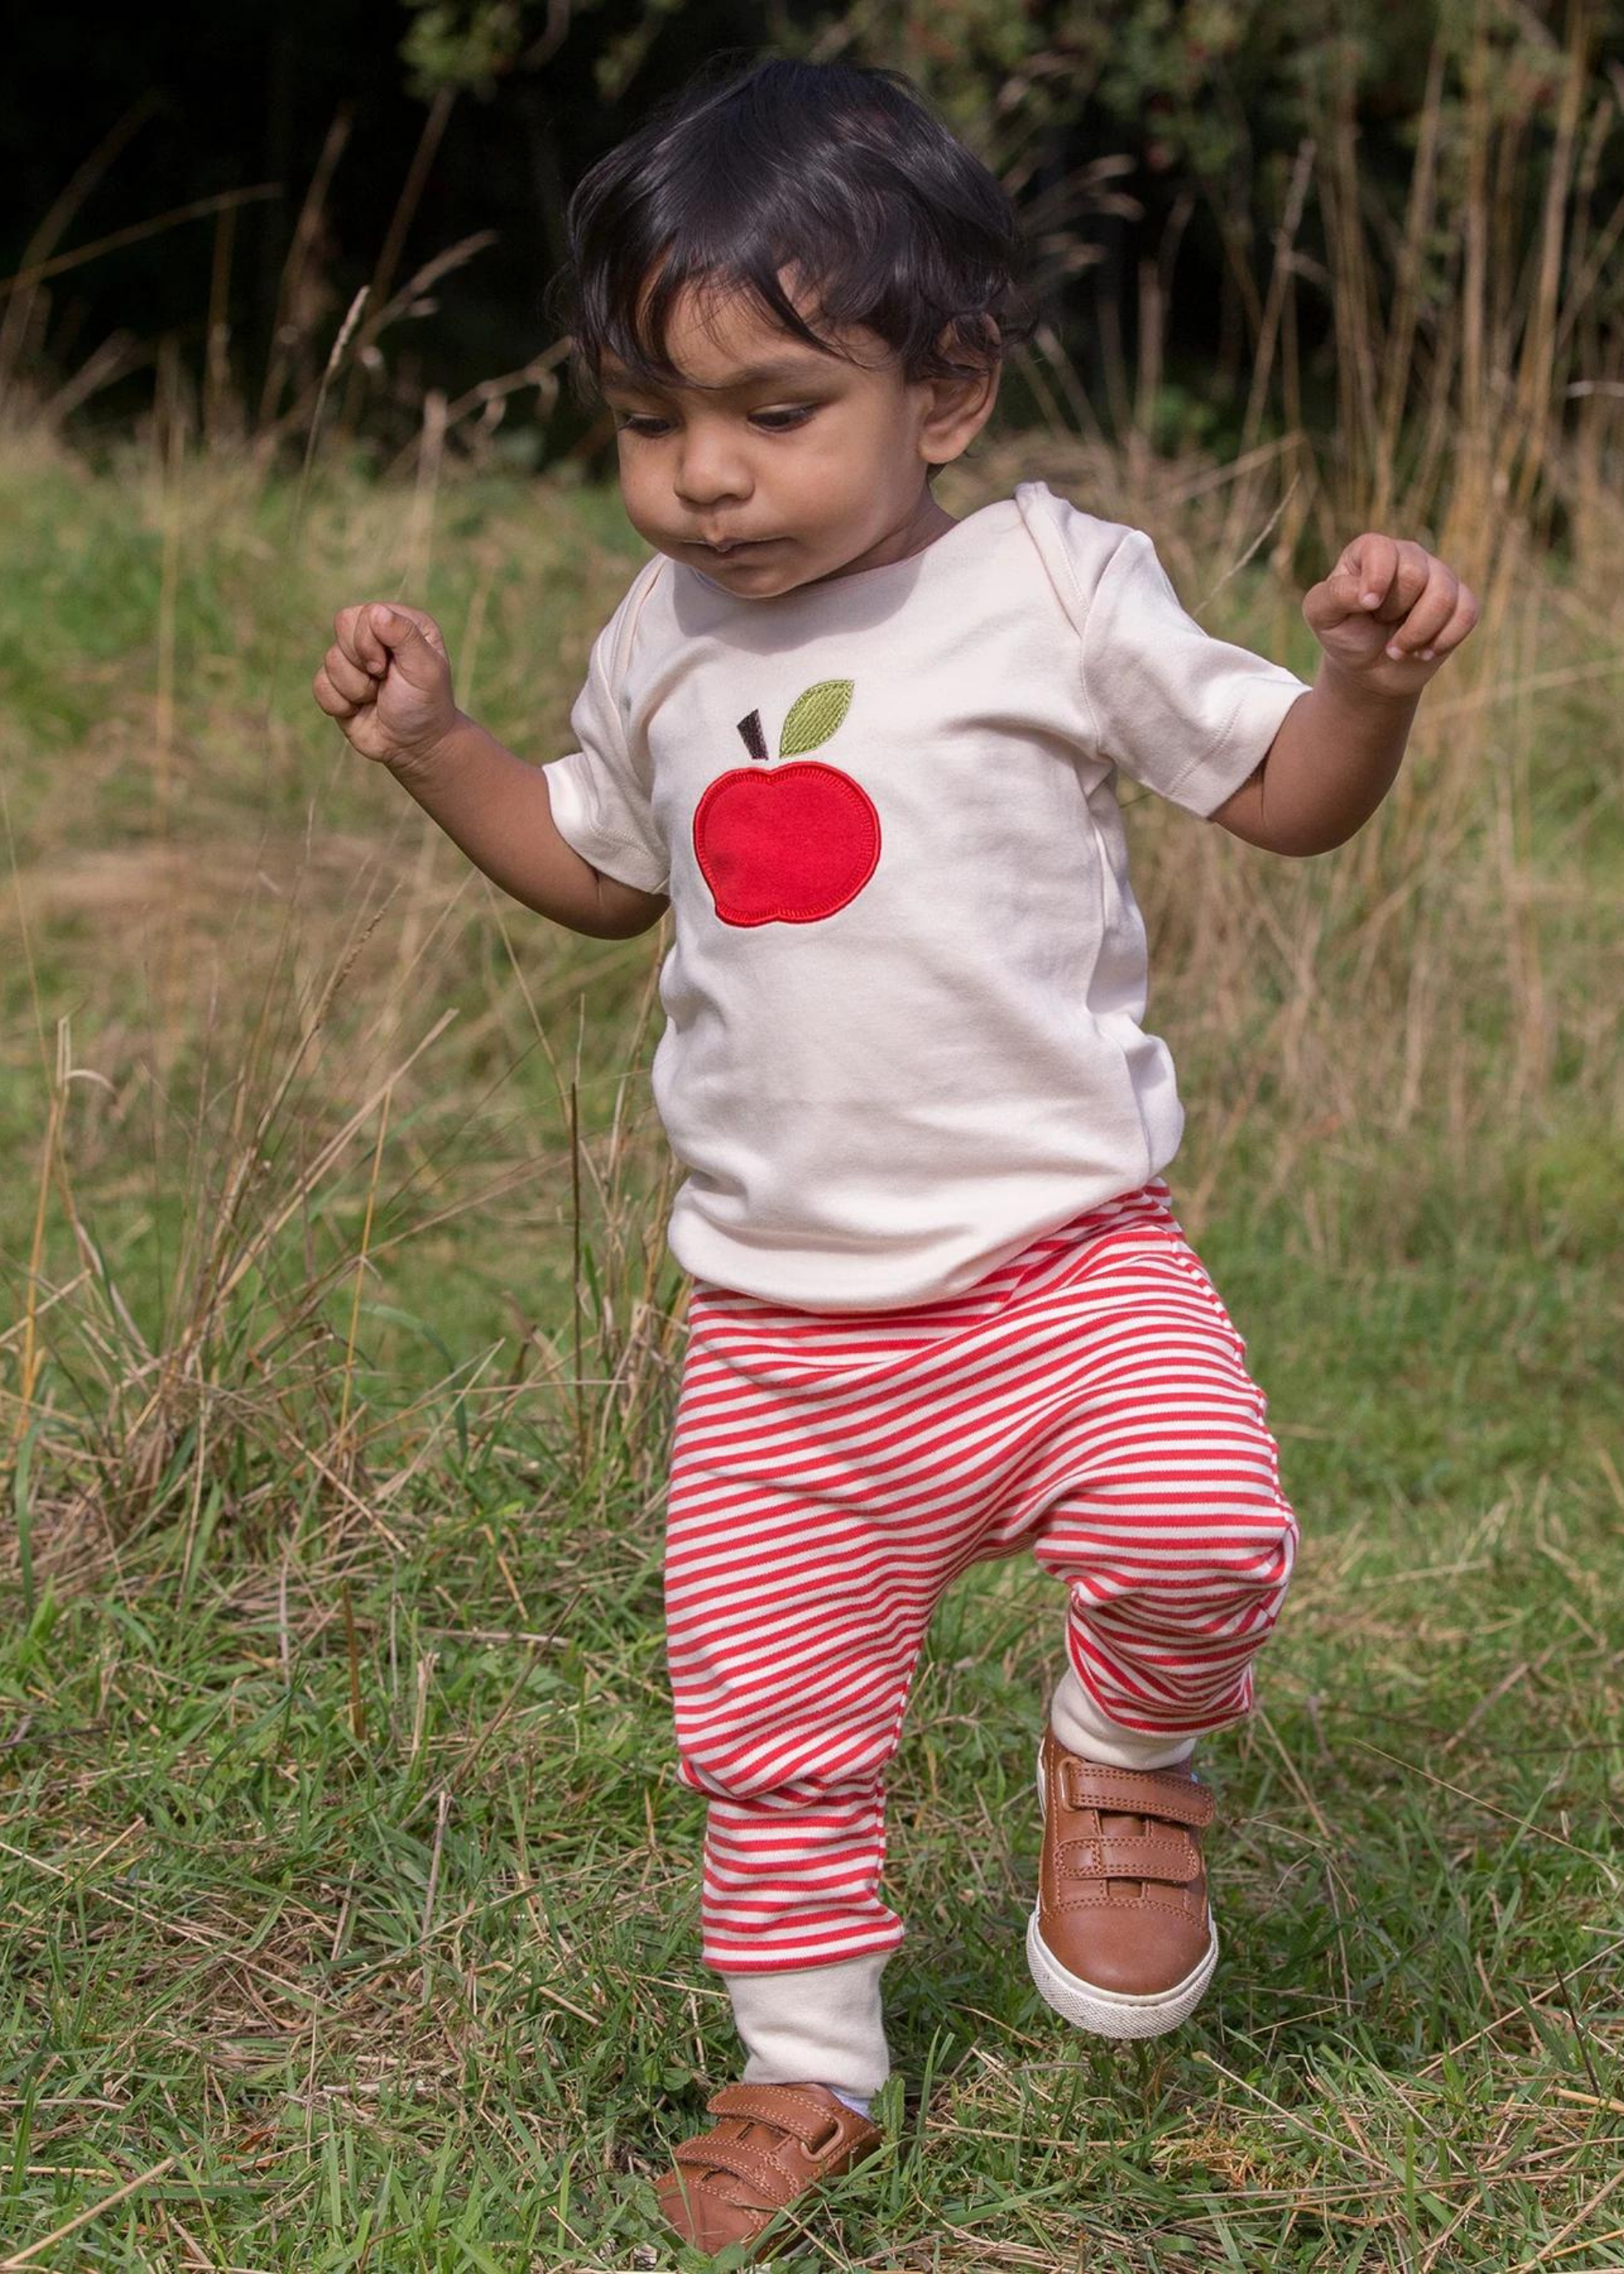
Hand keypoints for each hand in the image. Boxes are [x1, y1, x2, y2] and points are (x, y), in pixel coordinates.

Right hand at [312, 602, 458, 765]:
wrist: (415, 747)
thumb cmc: (426, 705)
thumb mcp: (425, 669)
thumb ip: (405, 636)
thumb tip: (376, 611)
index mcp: (400, 622)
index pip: (364, 614)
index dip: (367, 642)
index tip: (387, 668)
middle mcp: (376, 636)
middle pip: (341, 628)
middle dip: (360, 664)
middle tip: (382, 681)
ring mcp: (354, 660)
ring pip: (330, 660)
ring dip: (355, 689)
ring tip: (376, 698)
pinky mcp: (338, 685)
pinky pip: (320, 686)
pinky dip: (340, 704)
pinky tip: (359, 710)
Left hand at [1302, 534, 1478, 698]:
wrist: (1369, 670)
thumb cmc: (1345, 635)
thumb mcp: (1323, 616)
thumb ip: (1335, 595)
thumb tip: (1369, 594)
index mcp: (1371, 552)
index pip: (1382, 549)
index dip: (1377, 579)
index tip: (1367, 606)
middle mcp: (1408, 556)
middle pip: (1416, 575)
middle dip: (1395, 613)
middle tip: (1380, 625)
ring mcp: (1438, 577)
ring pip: (1444, 597)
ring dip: (1418, 634)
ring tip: (1398, 649)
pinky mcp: (1460, 602)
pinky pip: (1467, 613)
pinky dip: (1443, 641)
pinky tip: (1424, 651)